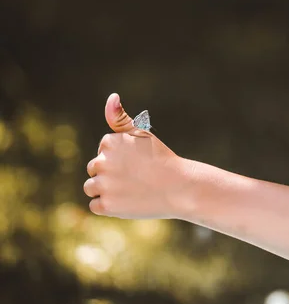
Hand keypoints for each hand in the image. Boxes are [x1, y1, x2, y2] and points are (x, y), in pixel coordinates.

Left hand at [83, 93, 194, 218]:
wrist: (180, 188)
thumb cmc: (162, 160)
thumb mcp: (143, 134)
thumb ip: (121, 119)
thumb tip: (112, 96)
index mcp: (110, 142)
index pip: (102, 152)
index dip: (120, 159)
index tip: (137, 162)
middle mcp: (102, 162)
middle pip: (94, 169)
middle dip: (111, 174)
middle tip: (136, 177)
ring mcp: (104, 185)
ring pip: (91, 187)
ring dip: (107, 191)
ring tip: (131, 190)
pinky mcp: (107, 205)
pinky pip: (96, 206)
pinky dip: (110, 207)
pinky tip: (128, 201)